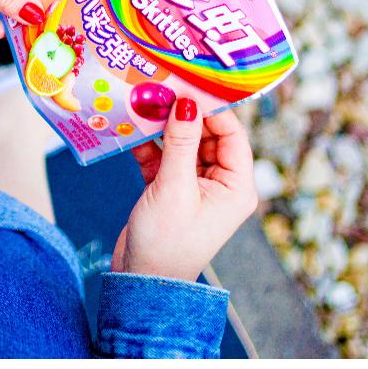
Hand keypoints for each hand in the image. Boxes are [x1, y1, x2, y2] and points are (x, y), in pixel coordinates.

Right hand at [112, 98, 257, 281]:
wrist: (142, 284)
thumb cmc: (167, 243)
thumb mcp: (173, 188)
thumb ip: (179, 142)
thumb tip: (186, 102)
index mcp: (237, 187)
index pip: (232, 134)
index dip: (212, 108)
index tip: (188, 84)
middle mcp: (221, 184)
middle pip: (207, 135)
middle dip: (184, 114)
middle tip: (161, 88)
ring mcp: (195, 187)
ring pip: (183, 144)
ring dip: (163, 128)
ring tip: (143, 104)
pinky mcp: (171, 191)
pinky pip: (164, 158)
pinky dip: (149, 146)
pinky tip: (131, 131)